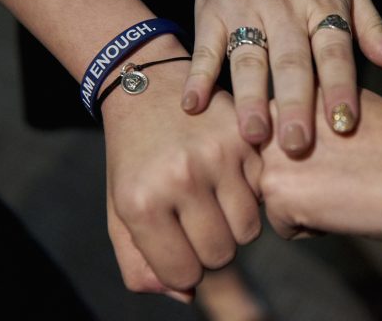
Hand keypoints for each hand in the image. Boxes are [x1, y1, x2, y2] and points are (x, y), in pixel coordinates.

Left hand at [101, 46, 261, 299]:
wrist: (147, 88)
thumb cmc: (132, 157)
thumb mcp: (119, 210)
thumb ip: (139, 263)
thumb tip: (183, 294)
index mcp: (142, 201)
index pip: (184, 273)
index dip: (184, 269)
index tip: (179, 247)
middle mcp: (182, 177)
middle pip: (220, 254)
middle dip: (210, 248)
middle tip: (198, 222)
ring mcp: (219, 155)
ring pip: (248, 230)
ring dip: (233, 225)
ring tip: (214, 199)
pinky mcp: (247, 138)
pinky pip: (262, 195)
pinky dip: (249, 195)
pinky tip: (228, 175)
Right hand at [178, 0, 381, 153]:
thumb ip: (371, 26)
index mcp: (322, 2)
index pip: (335, 51)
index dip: (339, 87)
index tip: (344, 124)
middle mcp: (285, 8)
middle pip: (291, 61)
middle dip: (295, 104)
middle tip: (296, 145)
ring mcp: (245, 9)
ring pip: (249, 58)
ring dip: (249, 97)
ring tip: (252, 134)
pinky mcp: (211, 10)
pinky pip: (206, 46)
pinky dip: (199, 75)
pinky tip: (194, 105)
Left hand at [261, 89, 381, 239]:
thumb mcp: (350, 103)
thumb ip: (317, 110)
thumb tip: (301, 127)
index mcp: (292, 90)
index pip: (272, 132)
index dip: (300, 153)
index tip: (328, 157)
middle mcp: (273, 115)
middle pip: (266, 163)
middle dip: (297, 177)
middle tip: (338, 175)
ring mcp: (271, 153)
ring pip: (273, 194)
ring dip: (303, 201)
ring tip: (342, 188)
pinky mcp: (278, 190)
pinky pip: (282, 225)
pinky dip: (311, 228)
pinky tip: (340, 208)